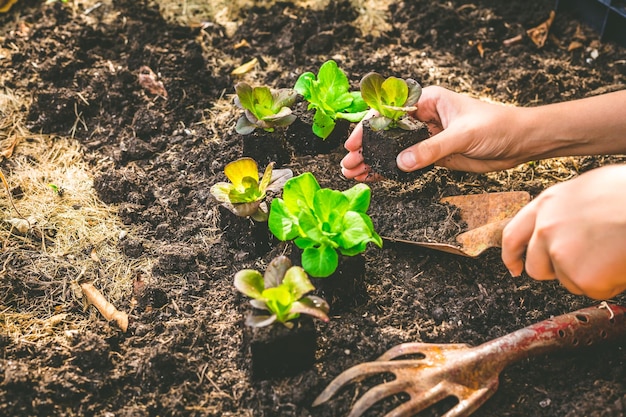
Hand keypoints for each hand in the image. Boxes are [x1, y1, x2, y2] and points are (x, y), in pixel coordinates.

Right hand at [341, 86, 530, 179]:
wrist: (521, 143)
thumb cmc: (497, 126)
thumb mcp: (463, 135)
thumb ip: (431, 148)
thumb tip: (402, 163)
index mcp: (428, 101)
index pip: (389, 111)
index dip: (369, 127)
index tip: (355, 143)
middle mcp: (424, 118)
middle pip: (386, 132)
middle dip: (366, 148)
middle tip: (348, 164)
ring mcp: (427, 137)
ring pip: (392, 149)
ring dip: (373, 161)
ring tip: (353, 173)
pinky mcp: (433, 155)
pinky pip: (406, 163)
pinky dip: (389, 171)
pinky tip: (373, 178)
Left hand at [501, 164, 625, 299]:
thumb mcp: (586, 189)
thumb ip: (564, 211)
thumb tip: (561, 224)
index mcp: (547, 204)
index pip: (513, 236)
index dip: (511, 256)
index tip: (514, 267)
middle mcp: (546, 229)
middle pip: (536, 267)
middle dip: (556, 272)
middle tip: (584, 263)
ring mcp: (560, 253)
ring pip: (568, 281)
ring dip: (588, 275)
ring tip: (613, 251)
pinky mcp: (581, 276)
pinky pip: (592, 290)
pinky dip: (609, 283)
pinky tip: (620, 261)